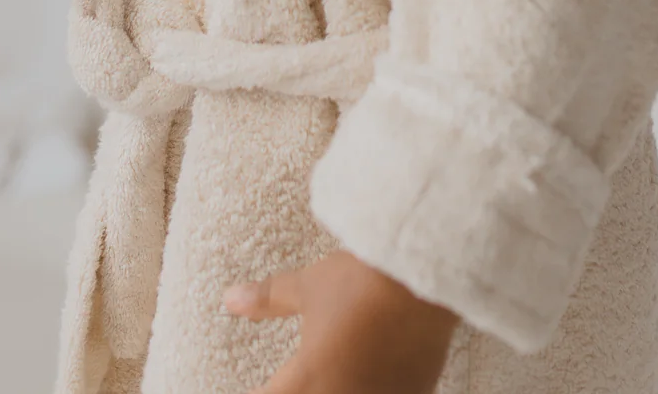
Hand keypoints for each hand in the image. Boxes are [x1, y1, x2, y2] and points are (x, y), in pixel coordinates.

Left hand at [223, 249, 458, 393]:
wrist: (426, 275)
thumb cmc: (362, 278)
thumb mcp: (310, 287)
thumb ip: (269, 300)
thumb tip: (231, 300)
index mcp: (304, 387)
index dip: (267, 390)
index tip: (273, 380)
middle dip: (303, 386)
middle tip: (307, 369)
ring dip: (336, 386)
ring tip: (340, 366)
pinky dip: (371, 386)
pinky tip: (372, 373)